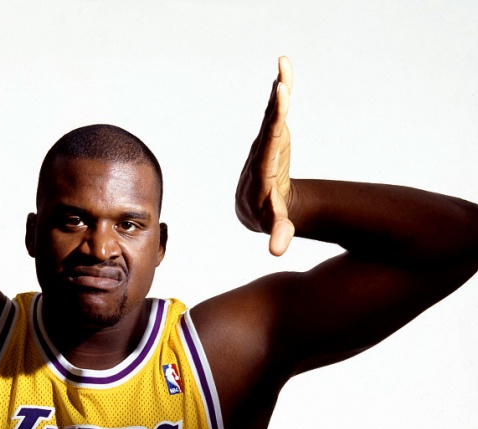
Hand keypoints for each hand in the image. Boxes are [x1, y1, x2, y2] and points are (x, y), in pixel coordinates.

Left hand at [235, 56, 293, 255]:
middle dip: (275, 108)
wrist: (257, 209)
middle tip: (282, 83)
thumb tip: (277, 251)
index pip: (267, 151)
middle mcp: (260, 156)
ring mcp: (264, 145)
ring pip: (271, 116)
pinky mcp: (272, 138)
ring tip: (284, 65)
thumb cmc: (269, 218)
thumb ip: (278, 233)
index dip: (274, 130)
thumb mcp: (275, 226)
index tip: (279, 113)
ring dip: (278, 92)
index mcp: (261, 176)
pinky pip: (275, 114)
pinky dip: (280, 94)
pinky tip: (284, 70)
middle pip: (269, 129)